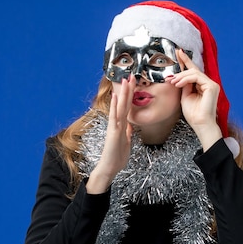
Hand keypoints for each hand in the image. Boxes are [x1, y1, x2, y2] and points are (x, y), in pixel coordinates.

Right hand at [86, 76, 135, 193]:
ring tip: (125, 80)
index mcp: (121, 125)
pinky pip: (114, 117)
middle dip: (127, 89)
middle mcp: (117, 123)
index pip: (127, 107)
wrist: (109, 168)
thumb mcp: (125, 143)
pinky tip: (116, 96)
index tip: (133, 83)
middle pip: (124, 103)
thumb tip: (130, 127)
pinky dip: (115, 106)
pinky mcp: (113, 132)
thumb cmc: (116, 158)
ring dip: (123, 93)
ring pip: (120, 107)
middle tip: (131, 74)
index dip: (130, 95)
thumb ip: (127, 134)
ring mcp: (114, 127)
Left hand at [166, 49, 221, 150]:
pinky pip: (196, 77)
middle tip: (169, 78)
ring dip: (181, 76)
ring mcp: (212, 84)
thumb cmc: (193, 113)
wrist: (200, 124)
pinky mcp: (211, 86)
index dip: (186, 60)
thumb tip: (179, 76)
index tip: (178, 52)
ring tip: (173, 82)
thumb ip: (184, 85)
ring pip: (194, 72)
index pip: (193, 70)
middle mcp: (209, 83)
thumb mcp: (185, 96)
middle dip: (180, 71)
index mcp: (203, 86)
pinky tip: (179, 84)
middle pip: (193, 70)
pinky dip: (186, 79)